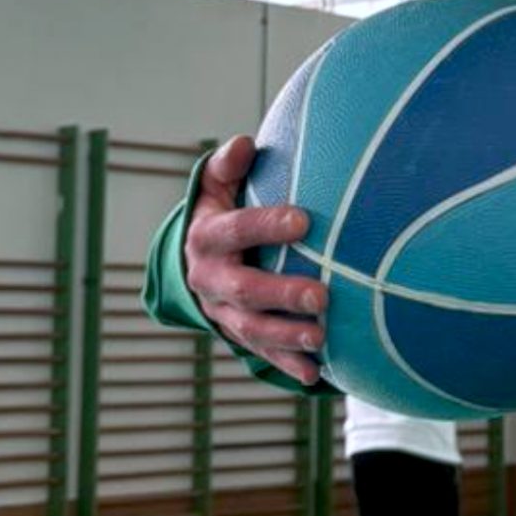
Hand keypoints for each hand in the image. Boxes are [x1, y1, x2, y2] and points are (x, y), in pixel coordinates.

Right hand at [184, 134, 328, 386]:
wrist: (193, 263)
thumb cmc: (219, 213)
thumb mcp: (213, 187)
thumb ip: (226, 166)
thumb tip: (243, 143)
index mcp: (206, 239)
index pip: (234, 230)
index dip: (265, 225)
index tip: (304, 220)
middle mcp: (210, 280)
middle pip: (243, 290)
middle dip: (281, 295)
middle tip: (322, 295)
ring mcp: (223, 312)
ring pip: (251, 329)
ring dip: (286, 337)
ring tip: (322, 336)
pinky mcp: (238, 335)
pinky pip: (261, 354)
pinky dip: (286, 365)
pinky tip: (315, 372)